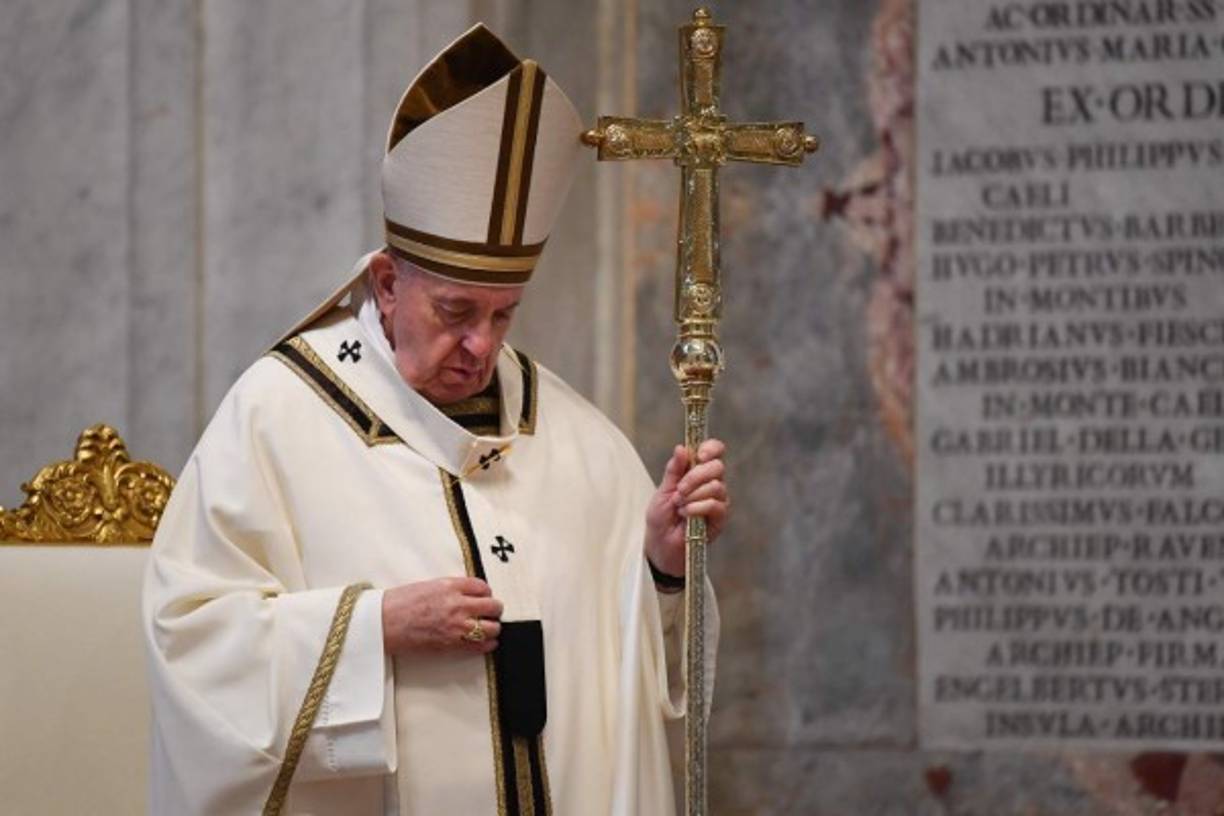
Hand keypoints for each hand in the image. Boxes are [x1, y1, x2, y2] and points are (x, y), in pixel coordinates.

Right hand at [382, 577, 502, 655]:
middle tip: (490, 612)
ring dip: (493, 627)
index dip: (486, 592)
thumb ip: (450, 588)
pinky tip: (486, 642)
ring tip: (488, 628)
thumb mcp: (428, 585)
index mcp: (450, 586)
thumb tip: (467, 593)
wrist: (383, 623)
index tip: (484, 596)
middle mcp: (457, 604)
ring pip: (492, 627)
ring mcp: (456, 626)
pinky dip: (488, 644)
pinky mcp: (451, 644)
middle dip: (494, 609)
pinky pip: (481, 645)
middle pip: (493, 606)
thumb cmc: (400, 603)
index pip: (483, 586)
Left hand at [643, 439, 729, 576]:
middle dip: (696, 476)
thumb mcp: (663, 491)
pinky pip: (715, 505)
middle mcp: (712, 484)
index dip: (710, 448)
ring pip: (716, 486)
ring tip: (679, 506)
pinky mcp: (720, 519)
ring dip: (693, 495)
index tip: (698, 455)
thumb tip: (681, 448)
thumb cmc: (660, 519)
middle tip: (679, 490)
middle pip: (717, 466)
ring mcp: (719, 501)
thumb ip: (673, 471)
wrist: (660, 546)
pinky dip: (697, 508)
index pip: (714, 451)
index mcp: (698, 472)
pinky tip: (686, 515)